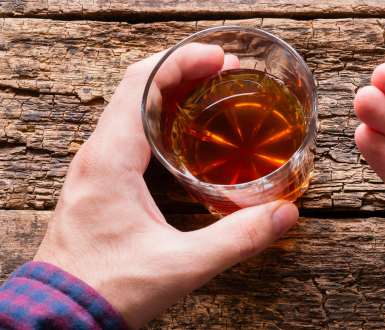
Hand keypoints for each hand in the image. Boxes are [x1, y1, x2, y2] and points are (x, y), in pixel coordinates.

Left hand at [33, 44, 299, 327]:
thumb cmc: (107, 289)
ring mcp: (95, 167)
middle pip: (137, 87)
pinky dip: (159, 116)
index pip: (142, 85)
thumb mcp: (181, 266)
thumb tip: (284, 215)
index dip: (182, 62)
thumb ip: (237, 239)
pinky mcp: (100, 182)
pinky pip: (128, 130)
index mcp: (111, 159)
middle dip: (182, 70)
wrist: (61, 315)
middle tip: (225, 71)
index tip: (219, 59)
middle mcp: (97, 154)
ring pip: (131, 107)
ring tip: (210, 91)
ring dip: (170, 90)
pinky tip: (186, 132)